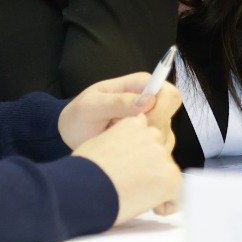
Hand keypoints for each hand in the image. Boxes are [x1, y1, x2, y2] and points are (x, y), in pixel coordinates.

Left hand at [58, 70, 180, 152]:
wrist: (72, 135)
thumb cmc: (79, 116)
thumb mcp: (91, 106)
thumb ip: (118, 102)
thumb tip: (148, 100)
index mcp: (141, 85)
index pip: (169, 94)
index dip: (161, 110)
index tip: (140, 122)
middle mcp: (151, 102)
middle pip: (170, 117)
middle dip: (150, 130)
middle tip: (123, 136)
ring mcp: (152, 122)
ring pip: (165, 137)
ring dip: (143, 145)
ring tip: (117, 144)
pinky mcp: (149, 142)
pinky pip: (158, 152)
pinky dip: (143, 157)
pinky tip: (122, 154)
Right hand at [72, 115, 182, 225]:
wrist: (83, 189)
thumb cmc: (84, 171)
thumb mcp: (98, 143)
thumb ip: (118, 141)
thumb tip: (122, 153)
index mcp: (133, 123)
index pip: (148, 136)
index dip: (142, 155)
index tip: (132, 168)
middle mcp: (151, 135)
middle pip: (160, 154)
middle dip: (151, 169)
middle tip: (133, 184)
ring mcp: (162, 156)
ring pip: (168, 173)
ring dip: (157, 185)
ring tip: (136, 196)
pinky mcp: (169, 177)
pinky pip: (177, 194)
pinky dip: (167, 204)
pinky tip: (151, 207)